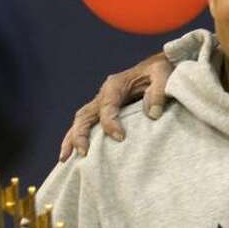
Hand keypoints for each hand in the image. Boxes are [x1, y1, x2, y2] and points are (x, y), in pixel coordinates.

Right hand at [59, 53, 173, 160]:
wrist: (158, 68)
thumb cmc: (161, 71)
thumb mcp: (163, 75)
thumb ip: (159, 92)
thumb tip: (152, 114)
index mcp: (116, 85)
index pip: (108, 106)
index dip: (111, 123)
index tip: (120, 138)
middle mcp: (104, 95)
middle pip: (85, 115)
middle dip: (80, 134)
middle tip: (83, 153)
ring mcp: (101, 104)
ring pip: (81, 121)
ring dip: (72, 139)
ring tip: (65, 159)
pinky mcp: (104, 112)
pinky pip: (87, 125)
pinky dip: (77, 138)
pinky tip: (73, 155)